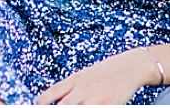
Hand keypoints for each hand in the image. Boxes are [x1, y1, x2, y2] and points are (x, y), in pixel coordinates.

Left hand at [36, 49, 153, 104]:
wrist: (131, 66)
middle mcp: (82, 89)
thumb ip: (69, 87)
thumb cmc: (106, 72)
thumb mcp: (84, 75)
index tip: (38, 106)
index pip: (51, 93)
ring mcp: (95, 98)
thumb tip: (49, 99)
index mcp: (75, 80)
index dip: (42, 103)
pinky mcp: (109, 105)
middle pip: (63, 107)